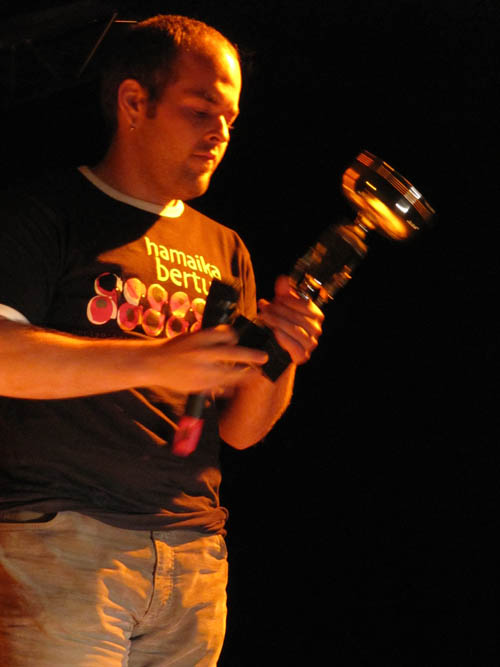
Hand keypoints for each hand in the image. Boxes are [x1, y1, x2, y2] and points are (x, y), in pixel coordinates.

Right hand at [153, 325, 267, 393]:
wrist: (152, 363)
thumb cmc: (175, 348)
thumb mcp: (191, 336)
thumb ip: (211, 338)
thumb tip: (233, 339)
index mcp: (199, 337)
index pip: (225, 334)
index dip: (235, 337)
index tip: (240, 340)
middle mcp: (200, 353)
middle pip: (230, 354)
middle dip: (250, 356)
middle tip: (264, 358)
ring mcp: (199, 371)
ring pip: (227, 374)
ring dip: (243, 375)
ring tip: (254, 374)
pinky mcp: (197, 385)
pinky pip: (218, 387)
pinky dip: (227, 387)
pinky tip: (233, 386)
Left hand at [257, 275, 323, 364]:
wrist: (277, 348)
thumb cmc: (281, 323)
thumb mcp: (281, 306)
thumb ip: (283, 293)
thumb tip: (282, 279)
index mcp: (315, 315)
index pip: (306, 305)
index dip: (291, 301)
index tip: (276, 298)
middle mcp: (316, 329)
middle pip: (298, 317)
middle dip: (279, 311)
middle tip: (264, 307)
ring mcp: (310, 343)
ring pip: (296, 330)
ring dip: (278, 322)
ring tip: (264, 316)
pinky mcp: (303, 356)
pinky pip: (296, 347)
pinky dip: (284, 338)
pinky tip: (274, 332)